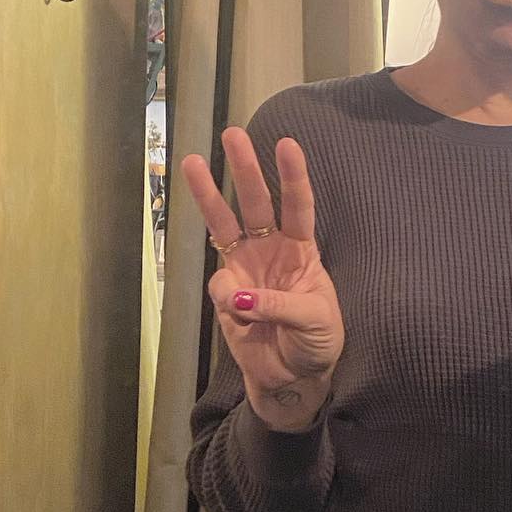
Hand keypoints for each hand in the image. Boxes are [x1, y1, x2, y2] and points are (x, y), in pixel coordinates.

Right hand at [181, 128, 344, 431]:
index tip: (286, 144)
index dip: (292, 176)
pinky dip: (227, 297)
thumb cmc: (317, 343)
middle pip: (256, 203)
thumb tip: (237, 296)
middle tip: (232, 134)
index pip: (297, 206)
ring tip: (193, 162)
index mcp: (302, 250)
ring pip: (223, 225)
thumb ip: (279, 305)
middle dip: (244, 169)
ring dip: (208, 196)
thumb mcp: (315, 322)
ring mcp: (245, 269)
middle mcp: (271, 251)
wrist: (295, 378)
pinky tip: (241, 313)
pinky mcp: (227, 296)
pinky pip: (220, 286)